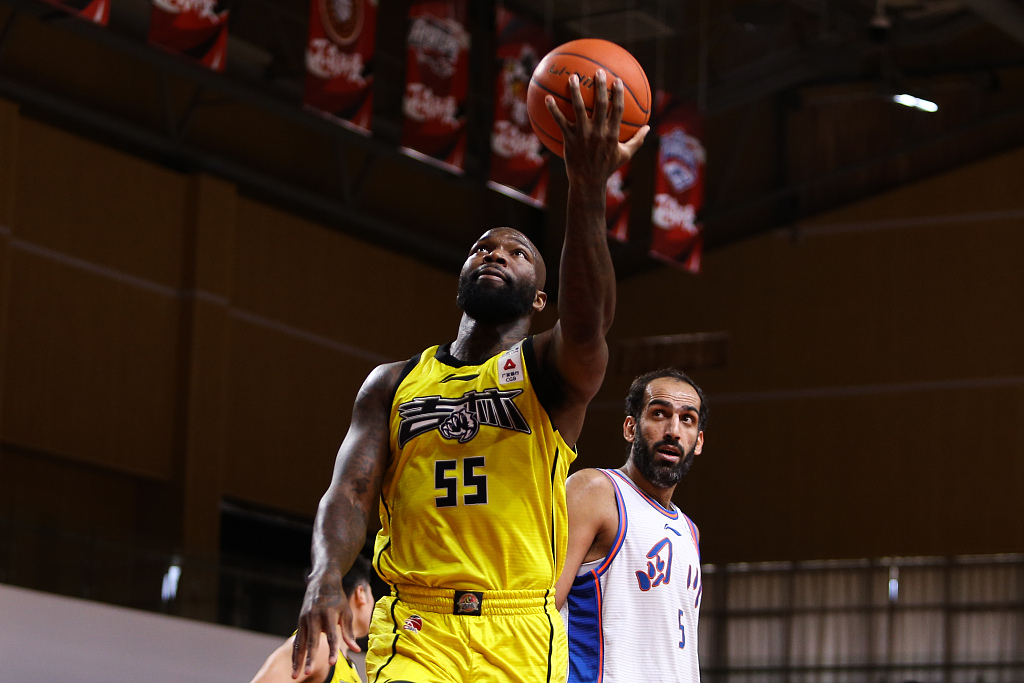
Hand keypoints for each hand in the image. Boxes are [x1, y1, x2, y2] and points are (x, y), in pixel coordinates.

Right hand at [291, 572, 358, 677]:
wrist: (322, 583)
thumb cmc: (338, 600)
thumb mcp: (346, 612)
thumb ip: (349, 632)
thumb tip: (356, 649)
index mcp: (329, 614)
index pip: (332, 635)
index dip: (332, 649)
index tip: (332, 662)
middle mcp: (314, 617)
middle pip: (312, 641)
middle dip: (309, 658)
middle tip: (307, 672)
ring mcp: (305, 619)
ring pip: (301, 643)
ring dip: (298, 660)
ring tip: (295, 675)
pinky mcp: (300, 622)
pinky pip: (297, 640)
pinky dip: (295, 653)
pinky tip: (294, 665)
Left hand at [545, 69, 648, 188]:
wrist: (588, 182)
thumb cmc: (607, 167)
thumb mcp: (625, 154)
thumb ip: (637, 140)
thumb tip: (649, 128)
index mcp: (612, 134)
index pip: (618, 109)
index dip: (618, 93)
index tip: (617, 80)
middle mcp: (598, 132)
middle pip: (600, 104)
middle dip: (600, 86)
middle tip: (598, 71)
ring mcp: (582, 135)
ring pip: (579, 108)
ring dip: (575, 91)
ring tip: (572, 76)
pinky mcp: (569, 139)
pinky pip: (560, 121)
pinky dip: (553, 110)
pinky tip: (547, 98)